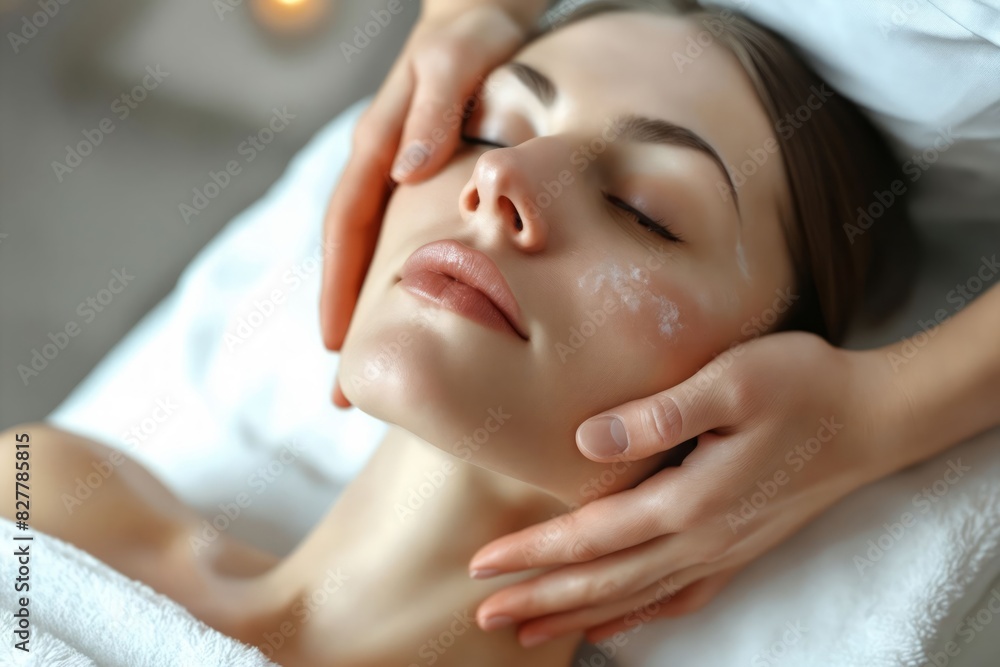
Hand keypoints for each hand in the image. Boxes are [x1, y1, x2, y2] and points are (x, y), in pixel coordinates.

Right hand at [319, 4, 530, 407]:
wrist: (486, 4)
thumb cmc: (476, 30)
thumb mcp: (457, 60)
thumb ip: (433, 111)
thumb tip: (411, 172)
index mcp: (380, 148)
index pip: (346, 230)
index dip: (339, 290)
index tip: (335, 349)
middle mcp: (382, 167)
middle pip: (350, 256)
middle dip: (345, 321)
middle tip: (343, 393)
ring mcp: (403, 175)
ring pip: (377, 254)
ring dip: (371, 311)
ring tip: (375, 370)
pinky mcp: (429, 177)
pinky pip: (406, 239)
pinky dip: (402, 282)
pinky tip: (420, 315)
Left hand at [467, 331, 906, 646]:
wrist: (872, 418)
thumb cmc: (801, 385)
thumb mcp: (731, 381)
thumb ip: (659, 413)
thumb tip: (586, 441)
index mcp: (690, 499)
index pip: (591, 537)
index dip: (533, 553)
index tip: (482, 565)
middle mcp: (701, 539)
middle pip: (604, 582)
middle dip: (540, 599)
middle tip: (483, 616)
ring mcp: (722, 551)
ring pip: (635, 598)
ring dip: (576, 617)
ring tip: (527, 633)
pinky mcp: (739, 549)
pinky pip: (679, 599)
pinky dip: (638, 618)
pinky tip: (613, 627)